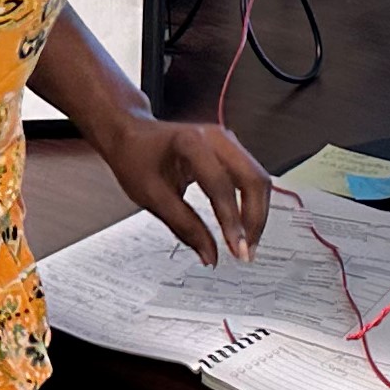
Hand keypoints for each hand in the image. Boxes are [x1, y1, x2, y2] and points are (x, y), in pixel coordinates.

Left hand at [95, 113, 271, 265]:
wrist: (131, 135)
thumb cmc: (136, 158)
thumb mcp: (152, 196)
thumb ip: (184, 226)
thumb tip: (209, 254)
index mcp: (191, 142)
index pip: (221, 184)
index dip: (231, 220)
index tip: (235, 250)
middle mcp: (215, 137)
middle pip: (253, 178)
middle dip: (254, 219)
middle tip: (246, 252)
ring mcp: (226, 141)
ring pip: (258, 178)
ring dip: (257, 213)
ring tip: (246, 244)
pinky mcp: (230, 151)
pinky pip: (251, 177)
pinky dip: (252, 203)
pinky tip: (244, 226)